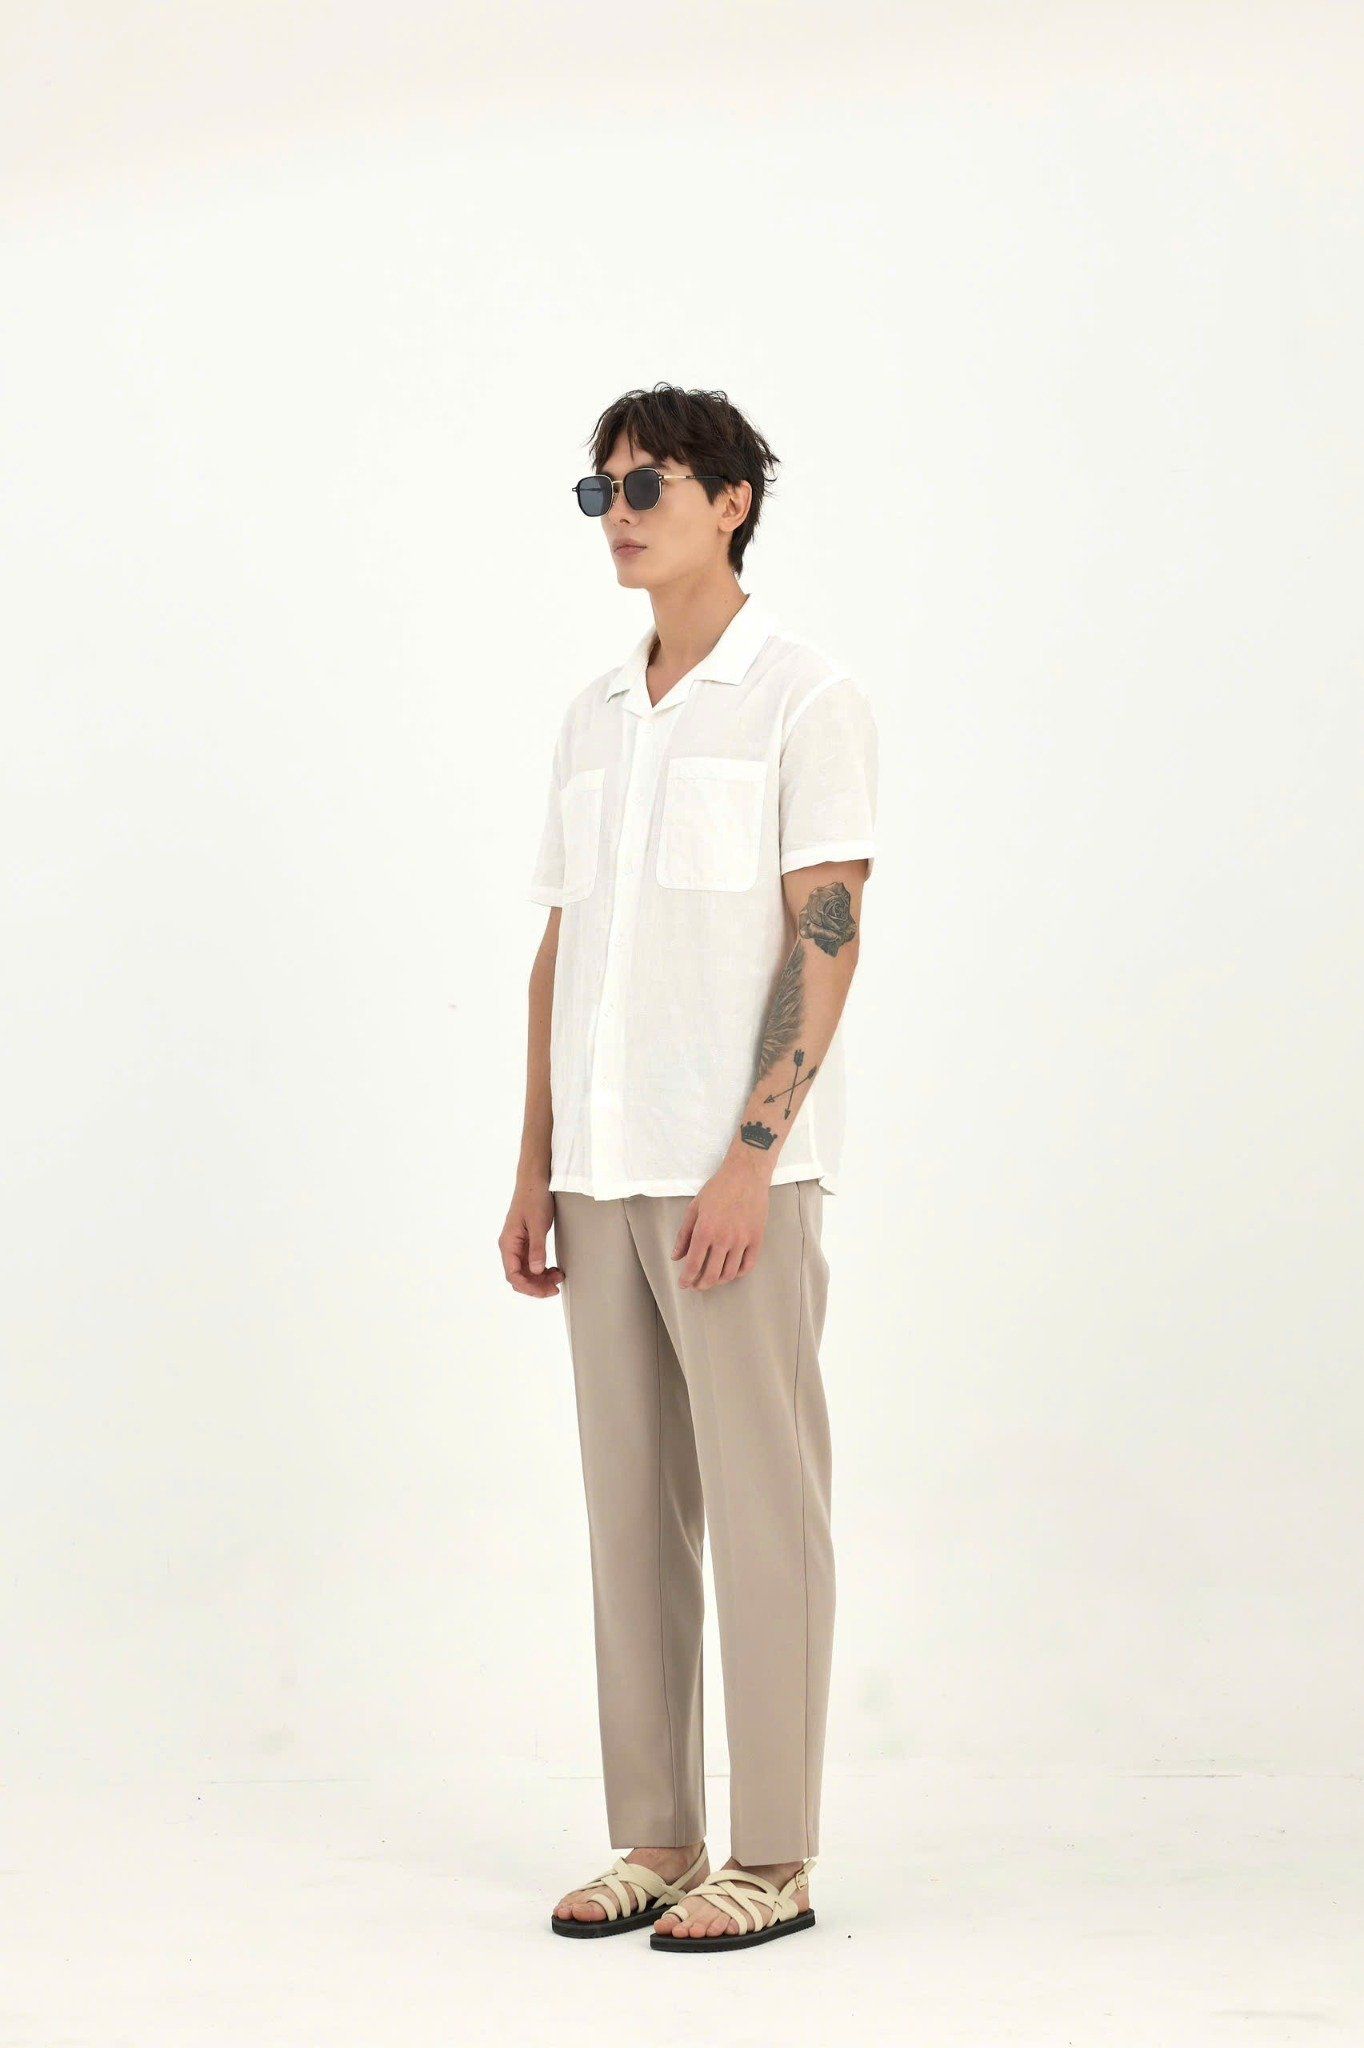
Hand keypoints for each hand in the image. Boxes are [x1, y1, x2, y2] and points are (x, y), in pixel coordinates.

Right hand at [499, 1178, 564, 1296]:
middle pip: (519, 1277)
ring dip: (540, 1279)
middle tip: (556, 1288)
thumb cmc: (534, 1198)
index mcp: (508, 1243)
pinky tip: (553, 1269)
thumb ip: (537, 1249)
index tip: (547, 1291)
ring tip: (558, 1277)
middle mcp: (510, 1247)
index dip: (529, 1287)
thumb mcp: (538, 1224)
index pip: (513, 1275)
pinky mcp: (525, 1242)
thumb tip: (537, 1272)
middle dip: (536, 1286)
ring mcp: (517, 1245)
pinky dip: (541, 1269)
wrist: (535, 1180)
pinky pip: (531, 1262)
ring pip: (526, 1271)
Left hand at [671, 1153, 770, 1289]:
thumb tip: (677, 1256)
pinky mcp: (757, 1238)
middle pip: (712, 1274)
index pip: (694, 1264)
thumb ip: (684, 1234)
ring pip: (730, 1273)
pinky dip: (739, 1273)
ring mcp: (742, 1240)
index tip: (684, 1284)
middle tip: (697, 1285)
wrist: (746, 1174)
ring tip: (713, 1279)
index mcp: (705, 1230)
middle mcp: (724, 1238)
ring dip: (719, 1281)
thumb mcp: (694, 1208)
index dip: (687, 1278)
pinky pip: (748, 1265)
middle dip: (702, 1284)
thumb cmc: (719, 1188)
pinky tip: (731, 1271)